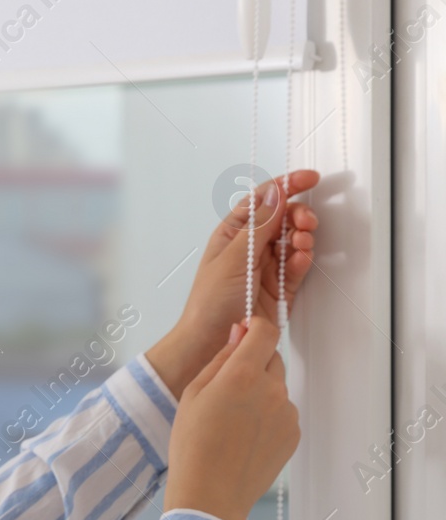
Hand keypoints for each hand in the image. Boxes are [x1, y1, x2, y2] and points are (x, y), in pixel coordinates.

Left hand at [146, 170, 319, 394]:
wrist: (211, 341)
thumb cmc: (209, 301)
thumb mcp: (233, 258)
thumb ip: (258, 226)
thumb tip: (275, 194)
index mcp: (233, 234)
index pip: (262, 200)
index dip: (286, 186)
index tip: (309, 178)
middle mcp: (251, 247)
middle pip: (283, 218)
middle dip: (298, 215)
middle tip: (304, 222)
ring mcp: (267, 266)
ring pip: (294, 240)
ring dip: (302, 237)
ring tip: (300, 244)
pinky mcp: (280, 286)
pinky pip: (298, 266)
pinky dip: (302, 260)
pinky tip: (301, 259)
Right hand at [165, 318, 300, 519]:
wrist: (211, 495)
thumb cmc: (193, 446)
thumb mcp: (193, 394)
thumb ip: (220, 359)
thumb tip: (238, 334)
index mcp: (243, 375)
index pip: (265, 331)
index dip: (255, 326)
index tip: (245, 331)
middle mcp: (272, 390)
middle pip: (272, 358)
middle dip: (253, 363)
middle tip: (226, 389)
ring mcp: (287, 413)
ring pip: (276, 388)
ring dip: (260, 392)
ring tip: (232, 421)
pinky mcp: (293, 433)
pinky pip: (282, 412)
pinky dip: (267, 416)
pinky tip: (244, 436)